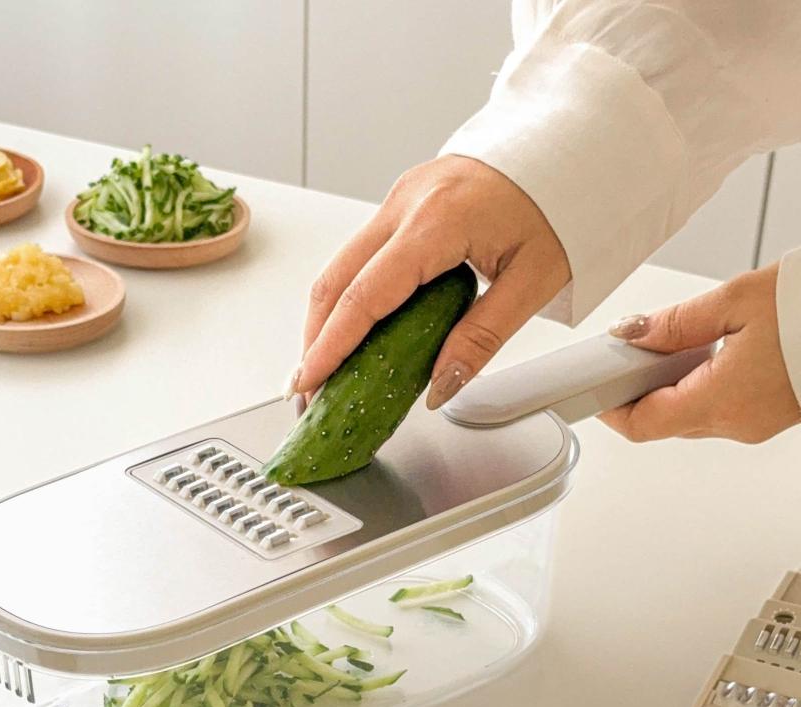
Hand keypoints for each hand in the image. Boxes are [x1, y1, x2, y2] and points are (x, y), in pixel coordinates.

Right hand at [290, 155, 569, 408]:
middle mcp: (406, 204)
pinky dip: (348, 297)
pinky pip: (361, 255)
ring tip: (324, 367)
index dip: (332, 344)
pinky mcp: (402, 205)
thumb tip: (441, 386)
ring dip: (326, 319)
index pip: (366, 294)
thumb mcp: (534, 281)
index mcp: (438, 222)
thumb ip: (482, 338)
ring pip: (340, 266)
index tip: (311, 380)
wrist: (570, 147)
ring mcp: (399, 200)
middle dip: (315, 339)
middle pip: (335, 280)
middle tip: (308, 387)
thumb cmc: (560, 204)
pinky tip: (352, 330)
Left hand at [601, 263, 800, 442]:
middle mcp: (738, 423)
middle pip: (664, 420)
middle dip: (641, 390)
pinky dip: (704, 386)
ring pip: (691, 415)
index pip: (642, 424)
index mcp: (720, 401)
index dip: (611, 409)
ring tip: (678, 347)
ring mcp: (756, 424)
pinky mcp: (771, 416)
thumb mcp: (737, 300)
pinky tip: (712, 353)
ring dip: (675, 386)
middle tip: (633, 356)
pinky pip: (720, 408)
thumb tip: (634, 334)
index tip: (596, 388)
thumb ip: (676, 323)